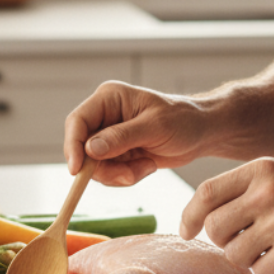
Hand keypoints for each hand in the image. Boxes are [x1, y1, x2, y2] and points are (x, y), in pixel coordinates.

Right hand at [63, 80, 206, 185]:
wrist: (201, 133)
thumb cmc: (183, 120)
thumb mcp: (155, 128)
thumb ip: (121, 137)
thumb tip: (89, 149)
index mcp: (109, 98)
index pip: (78, 122)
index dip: (73, 146)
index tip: (77, 171)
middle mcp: (105, 116)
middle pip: (82, 149)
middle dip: (104, 168)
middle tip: (129, 175)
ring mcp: (109, 136)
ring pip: (95, 166)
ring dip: (120, 174)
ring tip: (146, 166)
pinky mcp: (117, 153)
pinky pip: (109, 173)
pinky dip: (127, 176)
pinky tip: (147, 166)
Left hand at [180, 158, 273, 273]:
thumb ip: (244, 190)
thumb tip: (201, 216)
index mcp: (260, 170)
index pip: (207, 193)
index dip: (190, 215)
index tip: (186, 231)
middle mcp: (267, 192)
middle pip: (216, 228)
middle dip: (224, 241)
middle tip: (245, 241)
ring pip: (235, 254)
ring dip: (249, 258)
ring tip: (272, 248)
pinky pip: (261, 272)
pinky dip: (271, 271)